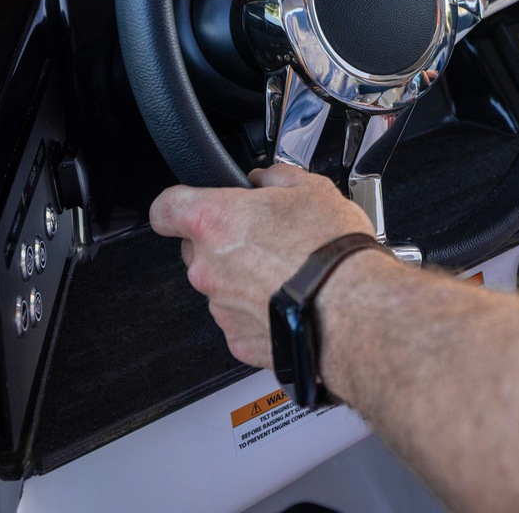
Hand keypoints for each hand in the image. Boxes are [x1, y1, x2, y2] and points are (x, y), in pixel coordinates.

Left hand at [149, 164, 379, 367]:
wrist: (353, 310)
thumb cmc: (330, 251)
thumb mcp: (311, 188)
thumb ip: (275, 177)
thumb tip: (265, 177)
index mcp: (215, 221)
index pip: (165, 208)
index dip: (176, 205)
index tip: (188, 207)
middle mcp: (207, 267)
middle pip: (198, 249)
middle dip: (226, 243)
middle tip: (267, 239)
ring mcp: (220, 307)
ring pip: (221, 286)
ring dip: (245, 278)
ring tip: (289, 273)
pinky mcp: (238, 340)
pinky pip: (240, 318)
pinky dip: (260, 310)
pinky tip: (292, 300)